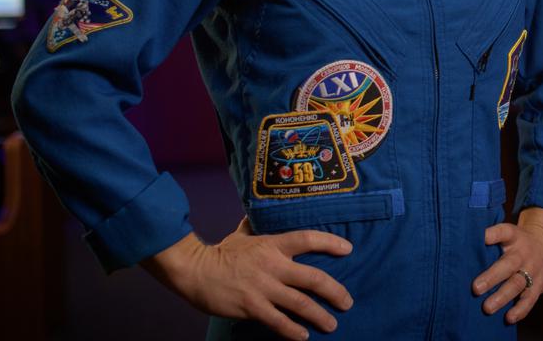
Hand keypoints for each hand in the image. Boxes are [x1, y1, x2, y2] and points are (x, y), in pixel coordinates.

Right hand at [142, 217, 353, 339]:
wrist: (194, 271)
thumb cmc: (220, 252)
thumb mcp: (241, 234)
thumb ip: (254, 226)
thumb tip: (256, 213)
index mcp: (273, 244)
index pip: (308, 239)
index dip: (330, 243)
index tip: (348, 249)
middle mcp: (273, 265)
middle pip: (313, 278)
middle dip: (335, 291)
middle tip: (347, 302)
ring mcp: (264, 288)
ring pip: (300, 303)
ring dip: (320, 316)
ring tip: (332, 324)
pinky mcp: (252, 307)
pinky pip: (278, 321)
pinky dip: (293, 330)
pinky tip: (304, 336)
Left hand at [473, 207, 542, 323]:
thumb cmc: (516, 242)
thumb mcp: (507, 234)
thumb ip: (489, 239)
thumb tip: (458, 246)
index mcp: (514, 237)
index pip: (504, 232)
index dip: (493, 234)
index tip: (482, 238)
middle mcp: (523, 253)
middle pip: (509, 264)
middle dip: (492, 277)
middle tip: (476, 288)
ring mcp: (532, 270)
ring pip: (518, 284)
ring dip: (502, 297)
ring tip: (487, 308)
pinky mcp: (538, 285)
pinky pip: (530, 299)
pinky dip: (520, 310)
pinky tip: (508, 318)